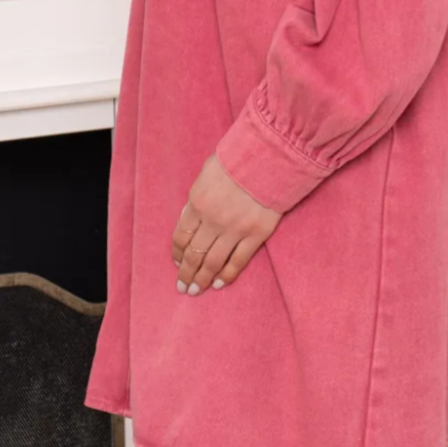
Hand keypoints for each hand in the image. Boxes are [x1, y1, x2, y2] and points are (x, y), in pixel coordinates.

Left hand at [172, 152, 281, 293]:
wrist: (271, 156)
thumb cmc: (238, 157)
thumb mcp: (208, 171)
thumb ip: (198, 195)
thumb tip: (190, 216)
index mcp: (198, 202)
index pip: (181, 235)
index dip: (177, 252)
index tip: (176, 261)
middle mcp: (213, 219)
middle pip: (194, 253)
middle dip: (186, 272)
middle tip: (182, 286)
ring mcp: (235, 229)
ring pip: (213, 262)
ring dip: (202, 279)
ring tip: (196, 291)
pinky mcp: (256, 235)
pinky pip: (238, 261)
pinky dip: (227, 275)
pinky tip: (218, 284)